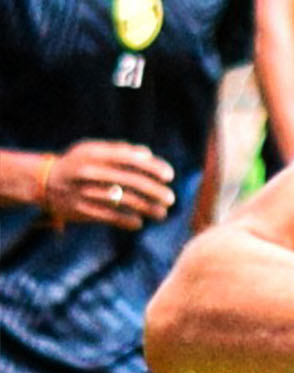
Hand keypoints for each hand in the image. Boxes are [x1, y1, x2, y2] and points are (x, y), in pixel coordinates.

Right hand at [39, 140, 177, 229]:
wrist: (43, 182)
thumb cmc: (77, 164)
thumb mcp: (92, 151)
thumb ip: (119, 150)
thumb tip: (148, 155)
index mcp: (94, 153)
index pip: (131, 159)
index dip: (153, 168)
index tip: (169, 176)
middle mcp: (89, 171)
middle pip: (132, 181)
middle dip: (156, 191)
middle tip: (170, 199)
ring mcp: (85, 191)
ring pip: (125, 201)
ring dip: (148, 209)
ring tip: (162, 214)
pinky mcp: (81, 210)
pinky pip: (112, 217)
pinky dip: (129, 221)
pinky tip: (139, 222)